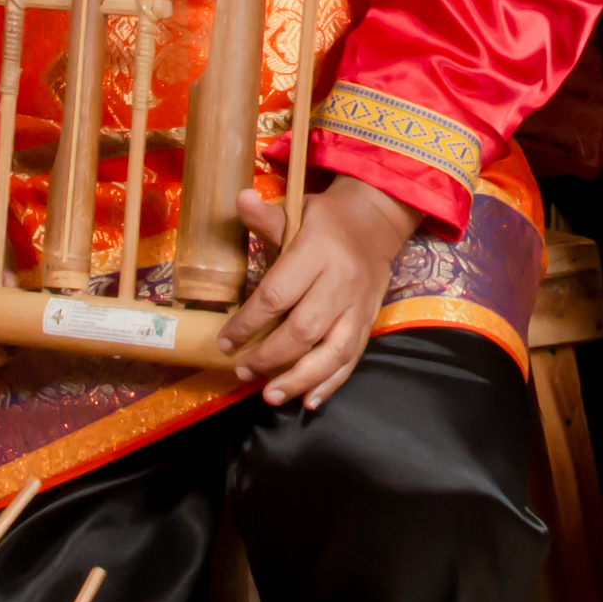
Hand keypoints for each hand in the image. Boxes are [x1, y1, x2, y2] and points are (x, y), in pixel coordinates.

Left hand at [220, 176, 415, 406]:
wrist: (377, 221)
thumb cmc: (326, 220)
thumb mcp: (296, 210)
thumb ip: (266, 217)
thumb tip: (239, 199)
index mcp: (318, 251)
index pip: (278, 294)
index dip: (247, 323)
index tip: (225, 342)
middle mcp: (341, 281)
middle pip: (304, 329)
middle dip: (270, 356)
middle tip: (242, 372)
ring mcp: (358, 305)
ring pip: (332, 351)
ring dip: (300, 379)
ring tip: (271, 396)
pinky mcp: (369, 321)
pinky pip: (352, 358)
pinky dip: (332, 383)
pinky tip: (310, 401)